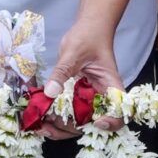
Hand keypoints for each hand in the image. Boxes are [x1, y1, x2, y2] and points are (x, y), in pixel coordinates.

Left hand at [45, 23, 125, 137]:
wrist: (87, 29)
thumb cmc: (89, 36)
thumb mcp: (74, 52)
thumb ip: (62, 71)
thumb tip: (50, 92)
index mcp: (110, 87)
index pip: (118, 113)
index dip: (111, 123)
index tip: (96, 122)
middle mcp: (100, 97)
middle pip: (91, 124)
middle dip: (70, 128)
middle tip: (47, 125)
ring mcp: (87, 99)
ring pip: (76, 123)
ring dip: (59, 128)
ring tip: (39, 126)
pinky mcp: (75, 98)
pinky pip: (66, 113)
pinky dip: (53, 118)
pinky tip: (39, 119)